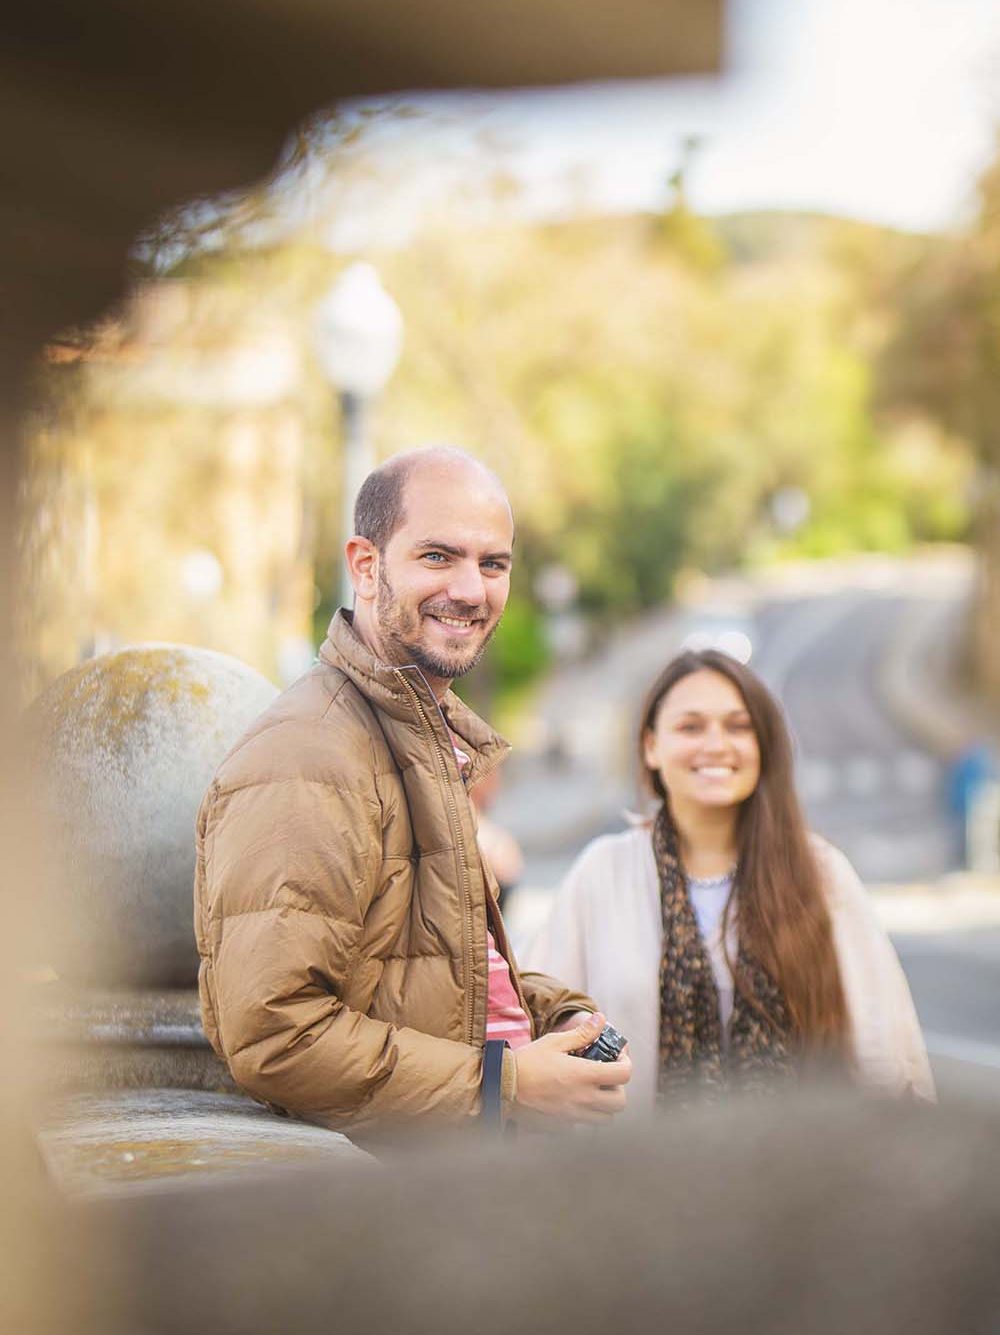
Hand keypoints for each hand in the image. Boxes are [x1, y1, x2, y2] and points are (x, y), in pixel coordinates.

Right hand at [513, 1012, 631, 1124]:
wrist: (502, 1087)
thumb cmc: (528, 1061)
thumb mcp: (555, 1042)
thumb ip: (582, 1033)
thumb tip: (601, 1020)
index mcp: (584, 1075)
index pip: (624, 1074)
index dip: (626, 1063)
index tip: (617, 1057)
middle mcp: (584, 1099)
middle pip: (620, 1102)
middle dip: (618, 1088)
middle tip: (606, 1076)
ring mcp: (574, 1116)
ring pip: (606, 1118)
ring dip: (605, 1104)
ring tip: (592, 1089)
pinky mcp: (563, 1126)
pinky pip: (584, 1124)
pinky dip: (586, 1114)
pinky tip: (573, 1100)